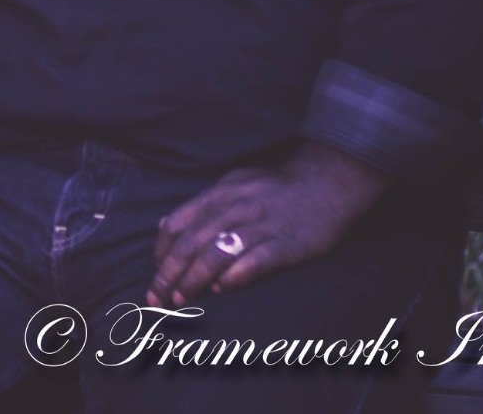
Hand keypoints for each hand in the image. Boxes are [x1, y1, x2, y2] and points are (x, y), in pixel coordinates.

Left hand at [148, 142, 389, 305]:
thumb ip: (201, 205)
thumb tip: (165, 225)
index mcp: (218, 194)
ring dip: (193, 281)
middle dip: (168, 274)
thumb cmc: (275, 188)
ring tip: (181, 300)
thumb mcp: (233, 183)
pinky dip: (232, 278)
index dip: (161, 252)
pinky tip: (220, 290)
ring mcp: (259, 226)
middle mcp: (233, 209)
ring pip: (215, 256)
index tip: (157, 272)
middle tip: (156, 297)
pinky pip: (252, 264)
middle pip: (190, 244)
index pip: (177, 224)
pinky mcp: (285, 244)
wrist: (326, 183)